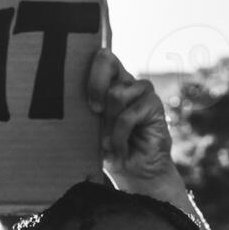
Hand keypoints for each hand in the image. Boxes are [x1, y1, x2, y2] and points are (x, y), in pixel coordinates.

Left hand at [87, 48, 183, 201]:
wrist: (134, 173)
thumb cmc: (107, 150)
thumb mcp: (89, 129)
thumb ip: (86, 110)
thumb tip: (74, 101)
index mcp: (107, 82)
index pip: (100, 57)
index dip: (89, 63)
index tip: (82, 92)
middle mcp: (125, 81)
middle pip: (105, 59)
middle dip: (94, 87)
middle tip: (94, 112)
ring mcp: (141, 91)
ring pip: (115, 94)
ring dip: (108, 124)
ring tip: (111, 140)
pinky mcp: (154, 105)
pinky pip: (128, 115)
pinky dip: (119, 136)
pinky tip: (122, 147)